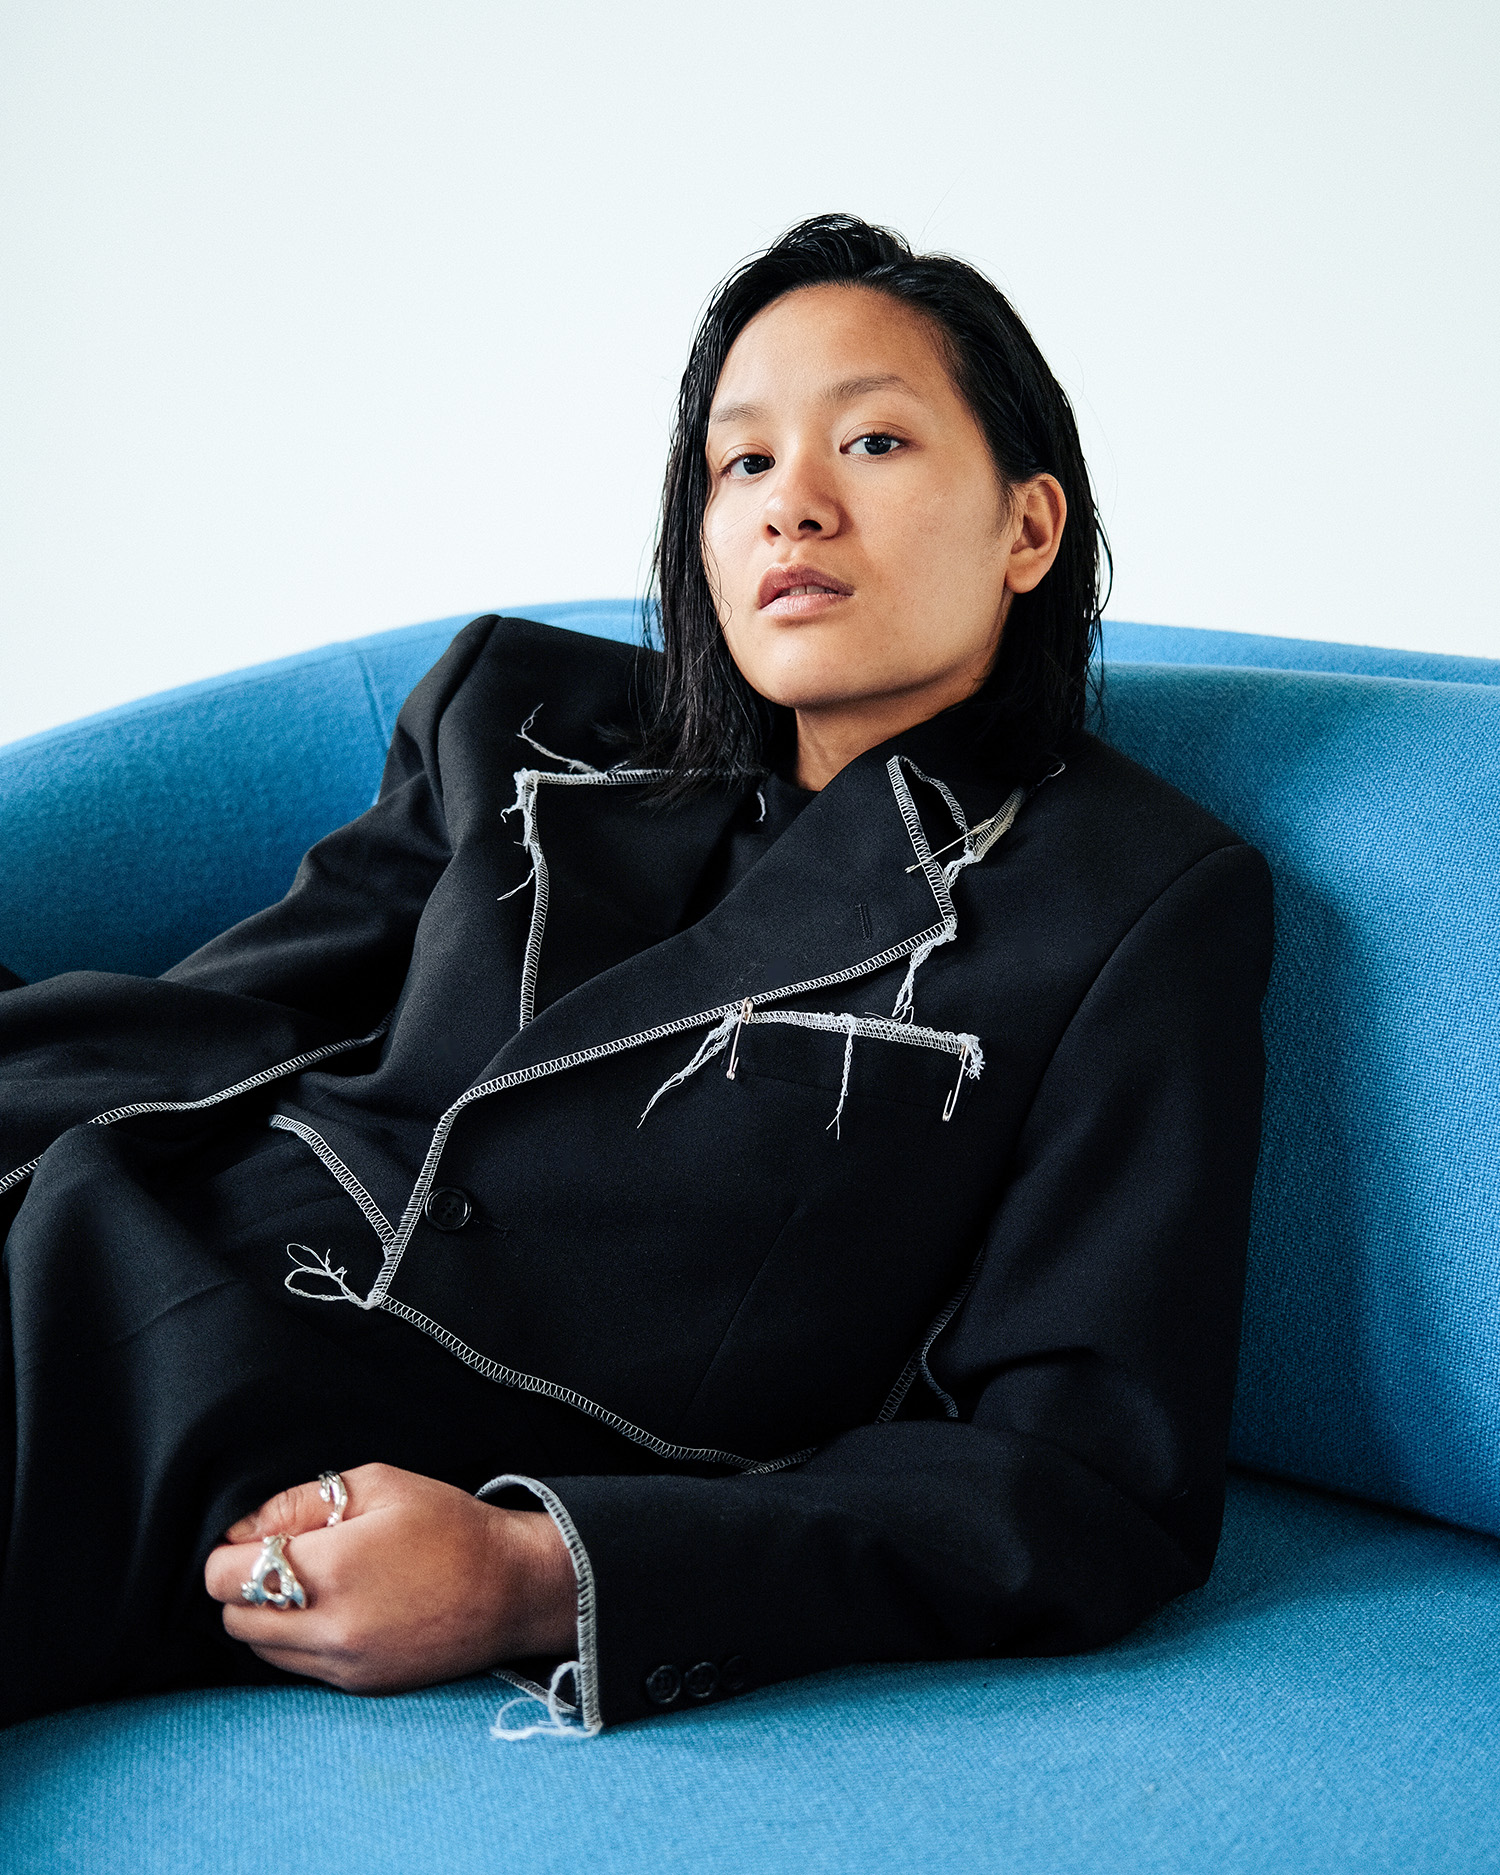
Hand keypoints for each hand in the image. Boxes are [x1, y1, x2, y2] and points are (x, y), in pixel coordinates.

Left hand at [204, 1463, 576, 1693]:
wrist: (512, 1588)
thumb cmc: (449, 1525)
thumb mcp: (378, 1484)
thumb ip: (299, 1502)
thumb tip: (241, 1529)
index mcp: (331, 1568)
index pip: (224, 1576)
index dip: (232, 1551)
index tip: (258, 1536)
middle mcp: (328, 1628)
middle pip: (233, 1618)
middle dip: (245, 1586)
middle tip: (286, 1557)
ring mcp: (343, 1665)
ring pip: (261, 1649)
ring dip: (269, 1616)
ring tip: (315, 1582)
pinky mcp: (358, 1686)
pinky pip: (299, 1667)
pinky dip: (302, 1640)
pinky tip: (341, 1608)